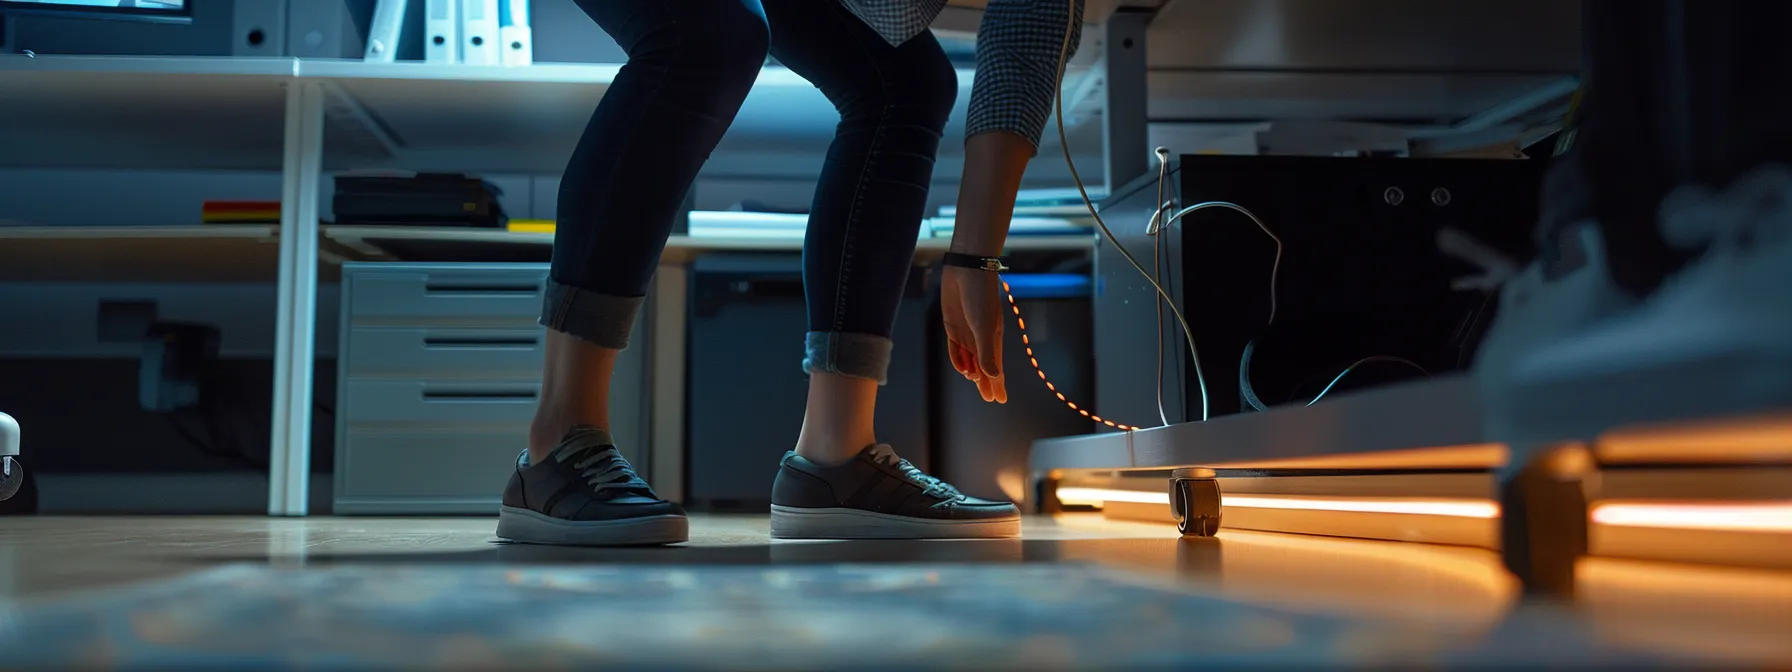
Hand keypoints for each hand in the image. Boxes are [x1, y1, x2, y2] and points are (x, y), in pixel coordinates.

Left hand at [940, 265, 1006, 403]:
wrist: (966, 271)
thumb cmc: (980, 296)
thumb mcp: (984, 327)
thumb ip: (986, 352)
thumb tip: (993, 375)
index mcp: (993, 338)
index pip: (997, 367)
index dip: (998, 384)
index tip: (1000, 400)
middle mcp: (981, 337)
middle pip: (984, 366)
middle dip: (987, 383)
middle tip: (988, 398)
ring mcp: (967, 332)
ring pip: (970, 359)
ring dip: (972, 372)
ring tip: (974, 381)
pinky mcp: (953, 326)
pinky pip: (956, 349)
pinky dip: (958, 360)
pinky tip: (962, 369)